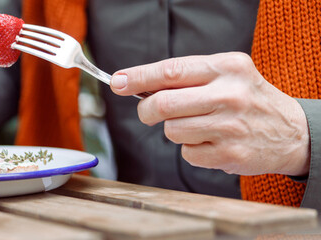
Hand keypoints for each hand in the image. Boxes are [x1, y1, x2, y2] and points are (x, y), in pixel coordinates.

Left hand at [110, 52, 309, 175]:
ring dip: (174, 130)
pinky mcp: (230, 154)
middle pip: (163, 104)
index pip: (171, 71)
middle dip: (146, 110)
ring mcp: (230, 126)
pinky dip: (191, 149)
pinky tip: (211, 142)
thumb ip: (185, 77)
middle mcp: (230, 95)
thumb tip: (134, 84)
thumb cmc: (247, 100)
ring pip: (172, 131)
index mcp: (227, 68)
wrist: (292, 132)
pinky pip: (187, 153)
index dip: (138, 78)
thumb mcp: (226, 75)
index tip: (117, 82)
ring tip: (196, 126)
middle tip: (148, 113)